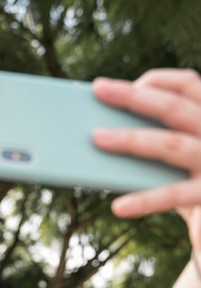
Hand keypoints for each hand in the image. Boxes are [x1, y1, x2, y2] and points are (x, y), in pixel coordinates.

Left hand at [91, 69, 200, 256]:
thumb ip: (154, 141)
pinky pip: (175, 194)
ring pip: (172, 144)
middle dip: (134, 97)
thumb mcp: (179, 157)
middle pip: (176, 108)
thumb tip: (100, 133)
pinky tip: (120, 207)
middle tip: (99, 89)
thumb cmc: (192, 184)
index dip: (155, 80)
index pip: (188, 85)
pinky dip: (145, 200)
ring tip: (96, 138)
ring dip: (132, 139)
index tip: (117, 84)